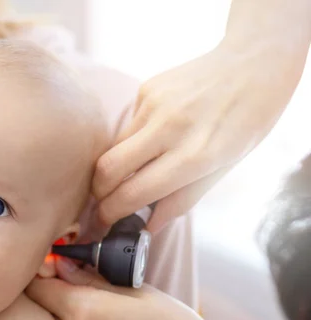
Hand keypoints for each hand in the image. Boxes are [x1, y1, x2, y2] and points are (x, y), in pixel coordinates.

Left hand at [26, 259, 254, 319]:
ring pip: (60, 317)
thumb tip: (63, 263)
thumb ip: (93, 278)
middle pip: (47, 302)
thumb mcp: (139, 292)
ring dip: (72, 302)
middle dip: (58, 283)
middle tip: (82, 270)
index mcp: (84, 311)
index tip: (59, 257)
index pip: (38, 285)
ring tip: (103, 294)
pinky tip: (108, 316)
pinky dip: (82, 319)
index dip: (43, 267)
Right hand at [94, 37, 307, 232]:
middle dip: (97, 193)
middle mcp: (169, 128)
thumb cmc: (248, 120)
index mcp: (195, 156)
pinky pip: (127, 126)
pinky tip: (157, 133)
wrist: (254, 61)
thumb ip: (183, 198)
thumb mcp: (224, 167)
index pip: (134, 192)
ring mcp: (153, 104)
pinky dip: (133, 140)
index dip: (111, 213)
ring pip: (112, 147)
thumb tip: (149, 226)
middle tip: (102, 204)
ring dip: (114, 168)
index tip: (104, 223)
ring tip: (133, 171)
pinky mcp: (146, 89)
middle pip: (107, 169)